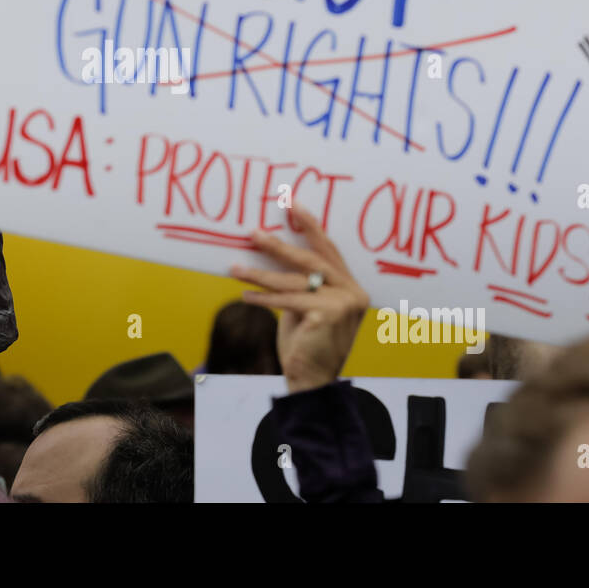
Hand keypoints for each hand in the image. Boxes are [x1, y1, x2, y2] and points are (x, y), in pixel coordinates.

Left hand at [230, 204, 369, 393]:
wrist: (313, 383)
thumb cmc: (306, 344)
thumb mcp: (305, 307)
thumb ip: (302, 283)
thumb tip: (273, 250)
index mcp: (352, 287)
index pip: (328, 251)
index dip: (310, 226)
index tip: (292, 204)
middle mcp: (353, 293)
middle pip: (311, 260)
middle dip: (279, 246)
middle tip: (253, 233)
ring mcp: (343, 303)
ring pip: (294, 281)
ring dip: (260, 274)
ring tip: (235, 268)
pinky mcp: (327, 314)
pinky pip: (288, 301)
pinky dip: (264, 298)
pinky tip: (245, 295)